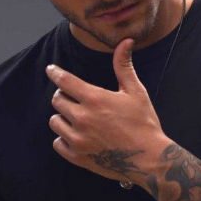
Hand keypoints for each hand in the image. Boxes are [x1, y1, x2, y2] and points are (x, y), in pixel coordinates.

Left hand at [46, 38, 170, 184]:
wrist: (149, 159)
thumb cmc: (144, 123)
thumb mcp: (136, 91)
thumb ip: (124, 66)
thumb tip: (125, 42)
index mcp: (95, 99)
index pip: (64, 81)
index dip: (55, 72)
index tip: (51, 69)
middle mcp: (82, 118)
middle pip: (57, 100)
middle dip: (64, 95)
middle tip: (76, 98)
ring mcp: (78, 139)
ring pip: (55, 122)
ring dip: (63, 117)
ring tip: (78, 118)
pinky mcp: (77, 156)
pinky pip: (57, 143)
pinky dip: (64, 138)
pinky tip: (78, 135)